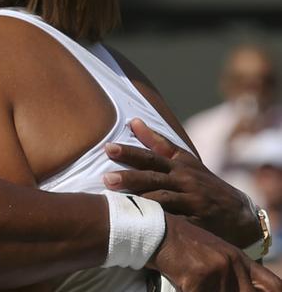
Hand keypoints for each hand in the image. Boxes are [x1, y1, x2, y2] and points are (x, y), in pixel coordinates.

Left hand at [103, 119, 260, 247]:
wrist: (239, 214)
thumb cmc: (202, 183)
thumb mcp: (185, 160)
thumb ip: (158, 142)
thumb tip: (134, 121)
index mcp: (179, 164)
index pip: (152, 155)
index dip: (130, 151)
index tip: (109, 148)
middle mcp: (185, 180)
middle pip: (153, 177)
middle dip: (129, 177)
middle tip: (105, 178)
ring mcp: (191, 201)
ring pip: (162, 199)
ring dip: (139, 200)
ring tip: (116, 202)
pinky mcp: (197, 222)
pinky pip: (174, 222)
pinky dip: (158, 221)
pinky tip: (141, 223)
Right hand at [150, 214, 281, 290]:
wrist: (155, 230)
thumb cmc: (180, 245)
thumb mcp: (212, 254)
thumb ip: (230, 272)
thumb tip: (240, 289)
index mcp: (239, 258)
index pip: (274, 287)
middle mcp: (232, 264)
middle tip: (213, 290)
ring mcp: (217, 270)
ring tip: (194, 286)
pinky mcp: (198, 277)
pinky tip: (183, 286)